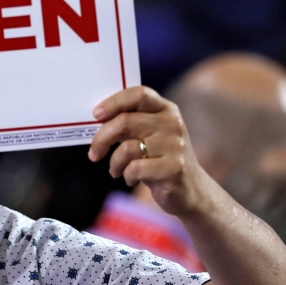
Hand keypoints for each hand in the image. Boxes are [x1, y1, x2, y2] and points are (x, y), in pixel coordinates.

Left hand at [88, 86, 216, 217]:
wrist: (191, 190)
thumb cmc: (159, 160)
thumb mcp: (148, 136)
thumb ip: (129, 124)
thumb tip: (97, 119)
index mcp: (166, 110)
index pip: (139, 94)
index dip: (114, 102)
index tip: (96, 114)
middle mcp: (173, 124)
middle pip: (125, 121)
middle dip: (101, 138)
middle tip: (94, 153)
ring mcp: (175, 146)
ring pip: (127, 148)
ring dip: (114, 163)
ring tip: (116, 170)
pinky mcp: (174, 168)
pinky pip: (135, 168)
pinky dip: (127, 175)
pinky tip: (131, 179)